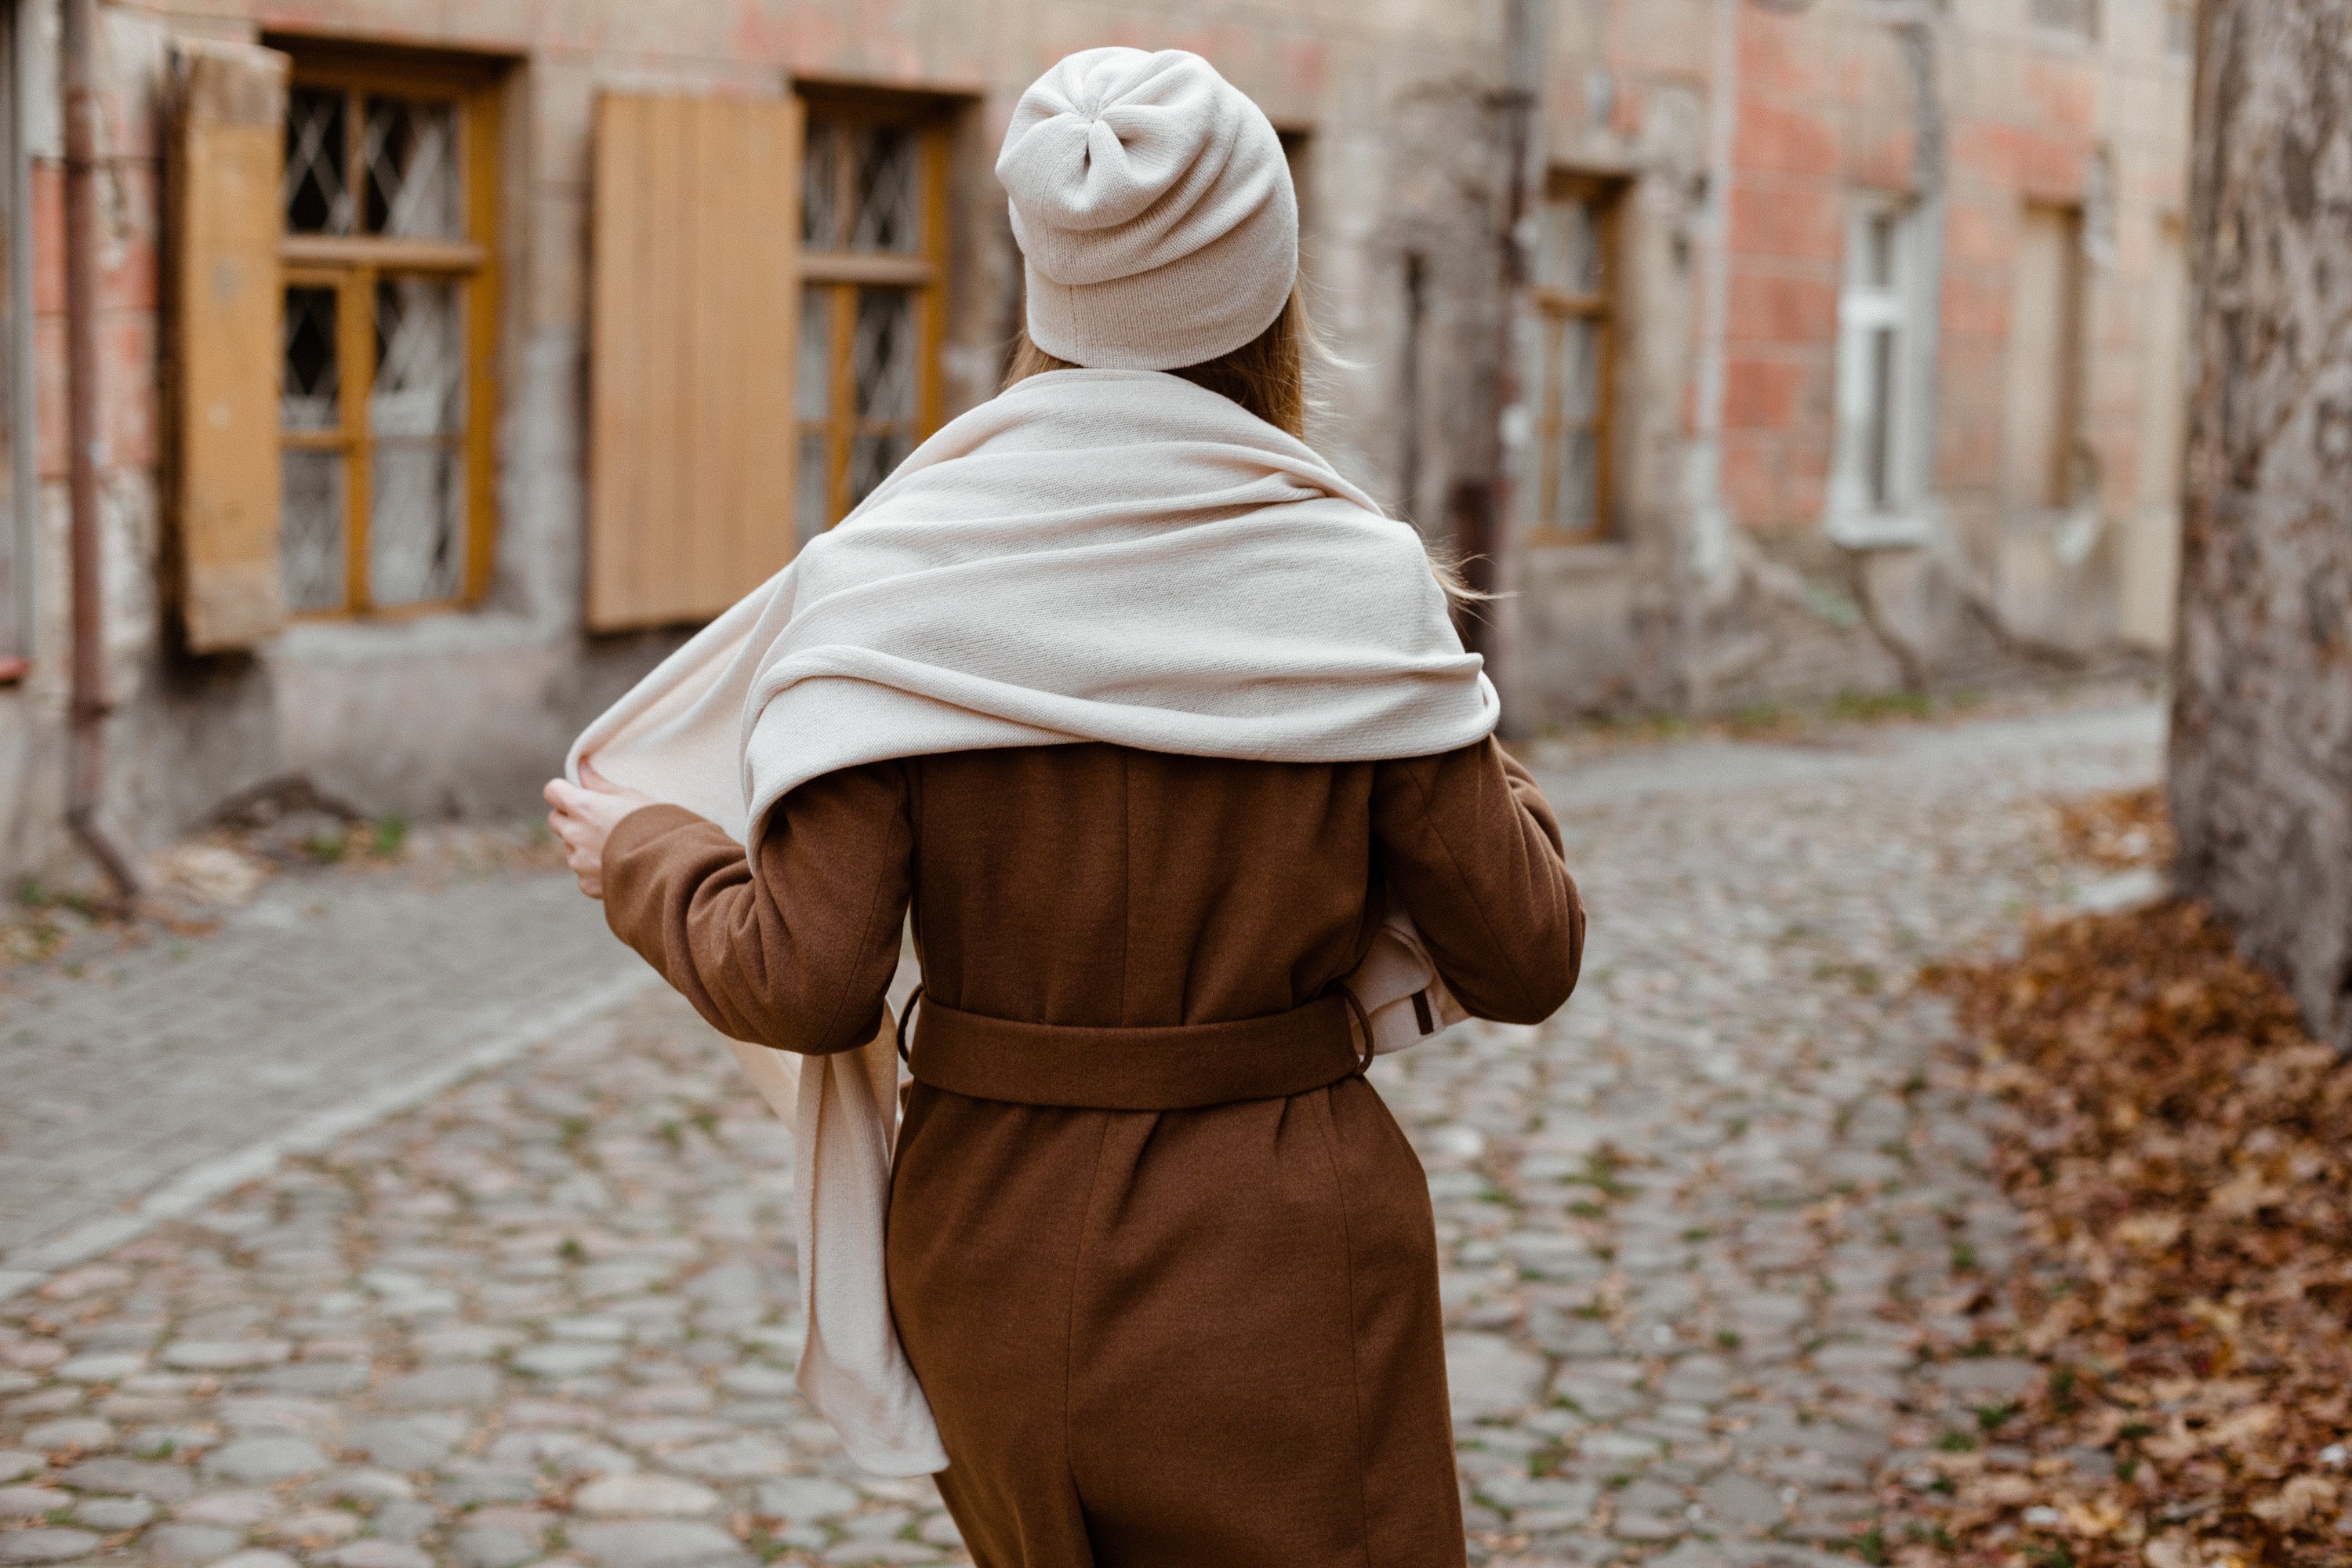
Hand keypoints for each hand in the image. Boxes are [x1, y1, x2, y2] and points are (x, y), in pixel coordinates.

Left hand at [544, 759, 656, 898]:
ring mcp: (578, 861)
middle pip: (555, 820)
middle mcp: (574, 834)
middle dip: (571, 818)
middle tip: (598, 820)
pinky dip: (593, 870)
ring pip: (569, 847)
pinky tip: (617, 865)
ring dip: (582, 844)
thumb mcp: (630, 796)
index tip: (578, 794)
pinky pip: (581, 873)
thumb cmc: (655, 824)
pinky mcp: (586, 884)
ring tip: (614, 846)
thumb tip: (582, 767)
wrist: (670, 864)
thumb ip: (599, 784)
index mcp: (583, 807)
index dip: (563, 791)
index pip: (552, 791)